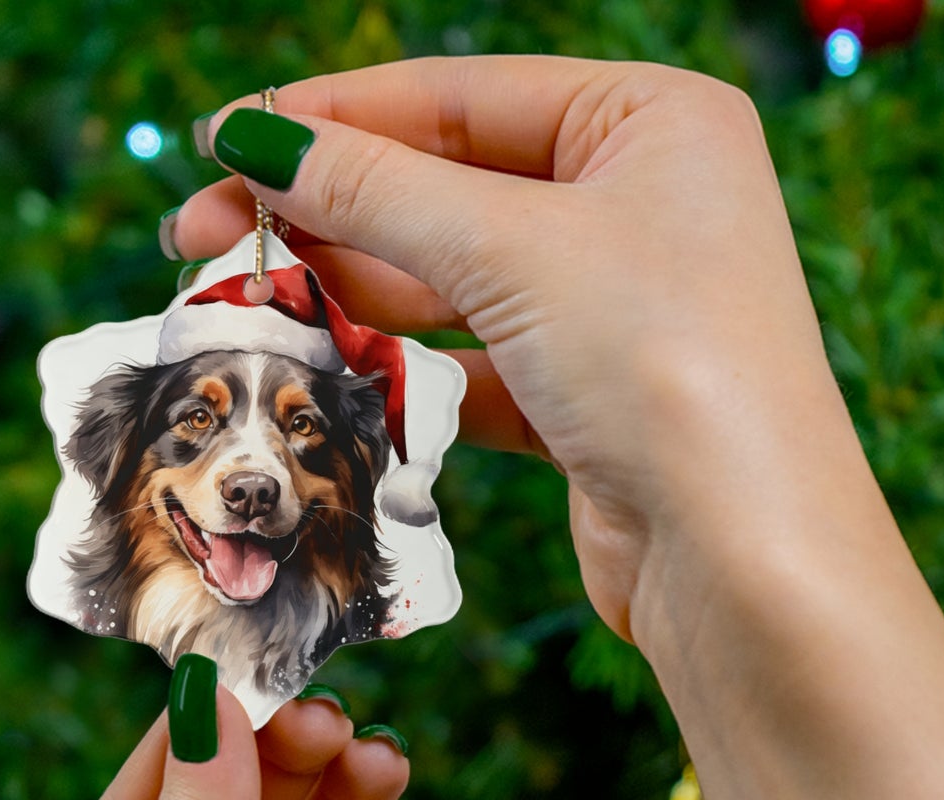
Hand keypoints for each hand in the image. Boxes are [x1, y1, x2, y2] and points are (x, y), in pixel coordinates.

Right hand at [174, 61, 943, 799]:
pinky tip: (328, 372)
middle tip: (200, 240)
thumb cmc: (665, 364)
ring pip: (453, 283)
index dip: (332, 119)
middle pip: (447, 189)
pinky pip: (474, 364)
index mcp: (651, 122)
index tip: (221, 143)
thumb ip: (377, 190)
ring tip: (244, 306)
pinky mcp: (588, 400)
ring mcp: (615, 308)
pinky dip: (405, 369)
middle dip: (325, 215)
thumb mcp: (512, 249)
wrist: (743, 558)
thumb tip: (256, 137)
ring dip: (351, 295)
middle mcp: (640, 204)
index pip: (459, 97)